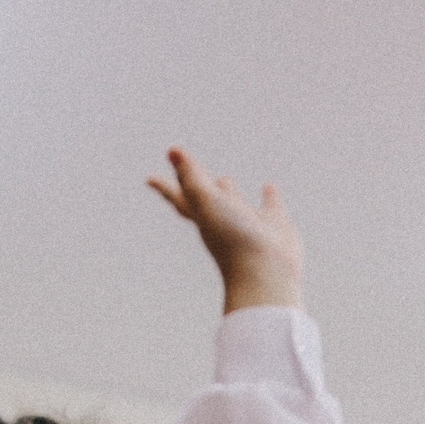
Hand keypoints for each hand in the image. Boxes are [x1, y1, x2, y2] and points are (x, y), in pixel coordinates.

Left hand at [148, 147, 304, 312]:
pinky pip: (271, 206)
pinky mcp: (274, 225)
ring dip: (229, 191)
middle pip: (205, 198)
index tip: (149, 180)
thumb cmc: (232, 239)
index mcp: (203, 217)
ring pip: (235, 202)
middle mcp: (223, 220)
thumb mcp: (206, 202)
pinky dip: (269, 197)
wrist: (267, 273)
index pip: (179, 197)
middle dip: (196, 185)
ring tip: (225, 180)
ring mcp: (248, 223)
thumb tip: (172, 150)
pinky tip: (269, 187)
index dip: (165, 188)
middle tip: (189, 173)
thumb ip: (190, 176)